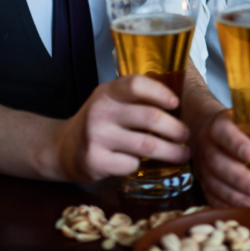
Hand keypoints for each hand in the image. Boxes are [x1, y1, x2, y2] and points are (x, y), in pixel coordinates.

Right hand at [52, 75, 190, 182]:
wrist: (62, 148)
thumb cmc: (98, 122)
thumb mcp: (111, 100)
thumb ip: (137, 97)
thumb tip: (182, 95)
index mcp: (107, 92)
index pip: (136, 84)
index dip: (160, 92)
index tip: (176, 103)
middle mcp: (100, 112)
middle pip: (150, 118)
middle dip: (176, 129)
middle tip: (187, 135)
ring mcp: (96, 137)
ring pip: (147, 145)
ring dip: (171, 152)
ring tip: (183, 154)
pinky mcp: (96, 161)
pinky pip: (132, 164)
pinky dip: (143, 165)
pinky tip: (144, 163)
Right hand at [192, 109, 249, 206]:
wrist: (210, 132)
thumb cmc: (240, 128)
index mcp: (220, 125)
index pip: (224, 131)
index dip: (236, 143)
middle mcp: (208, 145)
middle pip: (220, 163)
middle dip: (240, 178)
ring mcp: (203, 165)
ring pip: (214, 183)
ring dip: (234, 196)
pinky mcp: (203, 182)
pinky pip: (211, 195)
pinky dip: (225, 204)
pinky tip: (240, 210)